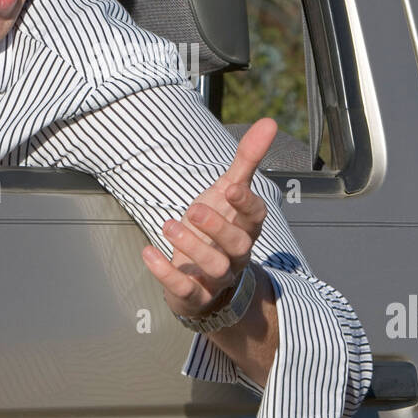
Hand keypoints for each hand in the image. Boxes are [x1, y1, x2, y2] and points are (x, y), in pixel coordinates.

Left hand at [141, 117, 275, 318]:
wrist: (202, 277)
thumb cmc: (216, 229)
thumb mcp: (228, 192)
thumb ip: (247, 160)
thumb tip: (269, 121)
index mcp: (246, 227)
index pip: (256, 217)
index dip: (246, 203)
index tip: (232, 187)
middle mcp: (236, 255)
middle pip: (238, 245)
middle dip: (217, 227)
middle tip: (194, 209)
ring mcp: (216, 278)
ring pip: (214, 268)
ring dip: (191, 246)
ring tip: (169, 225)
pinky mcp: (193, 296)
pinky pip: (184, 290)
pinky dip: (165, 272)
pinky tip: (147, 251)